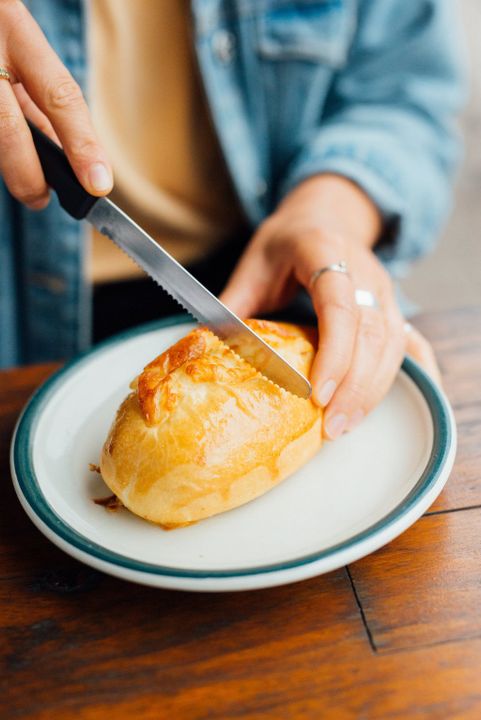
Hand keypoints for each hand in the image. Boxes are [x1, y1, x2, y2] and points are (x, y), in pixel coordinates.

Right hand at [0, 0, 111, 209]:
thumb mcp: (26, 53)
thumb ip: (48, 101)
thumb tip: (73, 158)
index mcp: (17, 32)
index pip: (60, 97)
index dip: (82, 145)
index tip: (99, 184)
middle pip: (10, 130)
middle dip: (28, 175)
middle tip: (40, 198)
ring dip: (11, 164)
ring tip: (26, 179)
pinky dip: (2, 153)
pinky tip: (9, 157)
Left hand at [220, 175, 439, 438]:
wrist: (324, 217)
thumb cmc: (285, 243)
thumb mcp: (253, 262)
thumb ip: (234, 303)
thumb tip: (204, 346)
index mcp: (324, 250)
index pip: (338, 305)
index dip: (333, 352)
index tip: (317, 394)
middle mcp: (364, 269)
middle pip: (372, 332)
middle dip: (355, 385)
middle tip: (330, 427)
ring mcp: (384, 288)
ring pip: (392, 342)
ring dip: (372, 389)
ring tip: (344, 425)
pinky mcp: (392, 306)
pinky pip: (405, 344)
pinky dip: (393, 378)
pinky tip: (377, 406)